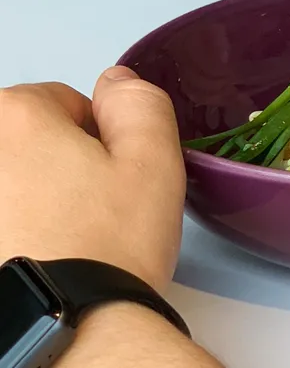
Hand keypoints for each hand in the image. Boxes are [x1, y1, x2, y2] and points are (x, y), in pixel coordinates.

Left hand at [0, 67, 184, 292]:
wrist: (67, 329)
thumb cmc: (108, 245)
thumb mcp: (153, 156)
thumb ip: (138, 101)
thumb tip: (116, 83)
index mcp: (16, 117)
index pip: (65, 102)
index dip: (100, 136)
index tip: (113, 176)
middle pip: (29, 141)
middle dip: (61, 164)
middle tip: (94, 209)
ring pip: (13, 183)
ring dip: (36, 200)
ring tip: (67, 242)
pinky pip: (7, 219)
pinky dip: (19, 232)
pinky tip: (38, 260)